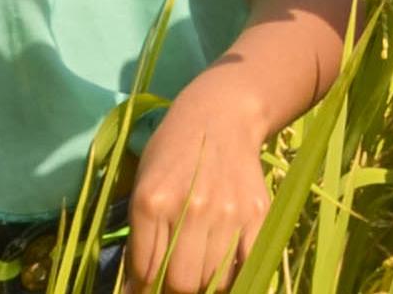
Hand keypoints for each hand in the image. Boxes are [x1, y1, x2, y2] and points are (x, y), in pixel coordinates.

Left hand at [127, 78, 274, 290]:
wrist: (221, 116)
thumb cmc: (173, 151)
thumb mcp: (143, 185)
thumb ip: (140, 238)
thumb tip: (136, 289)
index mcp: (151, 203)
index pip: (146, 273)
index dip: (143, 288)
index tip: (146, 287)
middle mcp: (190, 210)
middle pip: (182, 283)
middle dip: (175, 288)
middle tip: (175, 275)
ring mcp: (228, 213)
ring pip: (214, 281)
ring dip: (204, 281)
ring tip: (199, 264)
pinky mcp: (257, 215)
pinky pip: (246, 266)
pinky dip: (234, 275)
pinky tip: (224, 264)